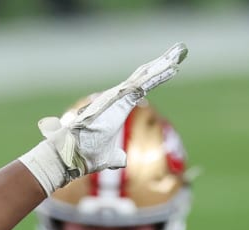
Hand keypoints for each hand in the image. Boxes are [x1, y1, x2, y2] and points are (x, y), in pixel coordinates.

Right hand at [18, 43, 187, 192]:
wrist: (70, 154)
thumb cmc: (85, 155)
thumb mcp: (108, 157)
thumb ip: (116, 156)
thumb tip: (121, 159)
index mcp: (116, 108)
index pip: (139, 89)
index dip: (153, 79)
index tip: (168, 69)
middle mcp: (117, 97)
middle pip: (143, 77)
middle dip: (161, 65)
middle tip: (178, 51)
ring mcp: (118, 96)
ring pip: (145, 77)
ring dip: (163, 65)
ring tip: (179, 52)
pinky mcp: (119, 100)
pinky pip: (143, 85)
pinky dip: (157, 76)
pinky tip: (171, 68)